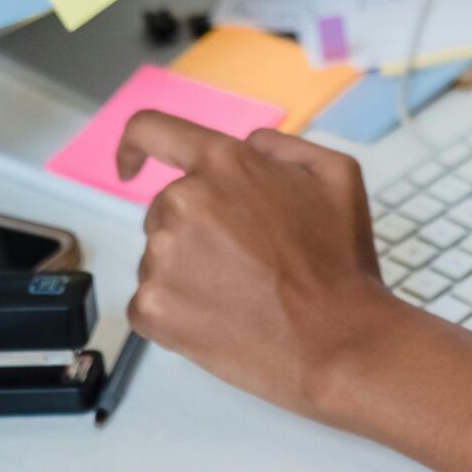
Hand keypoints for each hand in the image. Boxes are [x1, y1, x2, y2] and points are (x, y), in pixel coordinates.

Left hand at [118, 111, 393, 421]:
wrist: (334, 341)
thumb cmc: (339, 261)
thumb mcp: (337, 174)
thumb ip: (281, 146)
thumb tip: (247, 147)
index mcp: (224, 164)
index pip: (152, 130)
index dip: (135, 144)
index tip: (131, 165)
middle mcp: (183, 202)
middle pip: (168, 207)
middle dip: (198, 226)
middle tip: (246, 260)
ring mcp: (160, 258)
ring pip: (161, 255)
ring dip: (189, 268)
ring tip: (240, 293)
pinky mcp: (150, 308)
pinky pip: (152, 299)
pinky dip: (178, 309)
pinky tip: (220, 318)